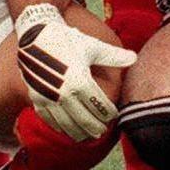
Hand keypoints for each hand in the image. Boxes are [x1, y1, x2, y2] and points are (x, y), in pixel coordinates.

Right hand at [14, 3, 134, 140]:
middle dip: (95, 127)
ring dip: (78, 132)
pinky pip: (49, 119)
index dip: (109, 114)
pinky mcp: (36, 97)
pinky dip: (59, 127)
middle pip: (84, 120)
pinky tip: (65, 128)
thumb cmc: (66, 38)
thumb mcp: (92, 46)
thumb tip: (134, 57)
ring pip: (66, 124)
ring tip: (85, 135)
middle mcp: (64, 93)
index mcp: (80, 81)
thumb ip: (113, 56)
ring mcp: (49, 97)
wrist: (35, 34)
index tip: (113, 116)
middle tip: (101, 131)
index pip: (99, 106)